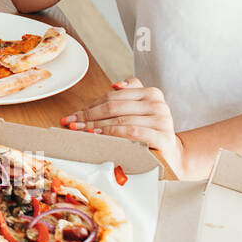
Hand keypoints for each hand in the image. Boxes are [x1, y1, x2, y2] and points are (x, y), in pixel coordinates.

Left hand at [62, 78, 188, 177]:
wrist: (170, 156)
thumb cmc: (148, 133)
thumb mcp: (139, 112)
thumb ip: (127, 96)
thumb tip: (114, 85)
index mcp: (151, 93)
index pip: (112, 97)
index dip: (90, 106)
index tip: (72, 115)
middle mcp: (158, 104)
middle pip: (114, 107)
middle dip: (88, 116)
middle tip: (71, 124)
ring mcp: (162, 120)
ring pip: (120, 119)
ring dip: (95, 126)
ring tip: (80, 131)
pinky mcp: (162, 137)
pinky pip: (132, 132)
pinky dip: (112, 133)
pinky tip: (98, 136)